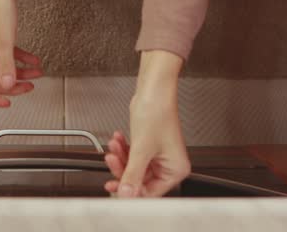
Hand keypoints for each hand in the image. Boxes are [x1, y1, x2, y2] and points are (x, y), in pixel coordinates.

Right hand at [0, 0, 42, 106]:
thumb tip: (8, 86)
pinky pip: (8, 55)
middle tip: (29, 87)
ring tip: (37, 72)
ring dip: (21, 73)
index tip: (8, 103)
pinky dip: (22, 59)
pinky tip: (34, 60)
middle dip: (13, 86)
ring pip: (3, 69)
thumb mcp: (5, 40)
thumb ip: (7, 65)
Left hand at [104, 50, 191, 196]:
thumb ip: (132, 175)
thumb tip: (125, 195)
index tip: (114, 187)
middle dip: (122, 168)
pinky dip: (123, 149)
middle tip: (111, 160)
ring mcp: (158, 156)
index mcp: (175, 170)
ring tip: (113, 146)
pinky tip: (118, 139)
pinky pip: (132, 156)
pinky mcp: (148, 147)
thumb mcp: (141, 149)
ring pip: (133, 167)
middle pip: (140, 180)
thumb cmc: (156, 112)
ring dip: (121, 157)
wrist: (152, 90)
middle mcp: (169, 165)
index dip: (131, 191)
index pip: (151, 192)